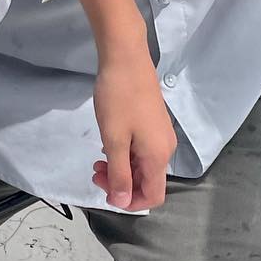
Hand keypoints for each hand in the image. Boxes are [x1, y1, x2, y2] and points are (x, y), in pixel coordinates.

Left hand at [91, 57, 176, 210]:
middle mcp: (165, 148)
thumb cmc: (118, 98)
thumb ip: (119, 173)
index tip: (106, 193)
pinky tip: (107, 144)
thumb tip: (123, 201)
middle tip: (95, 172)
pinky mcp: (153, 122)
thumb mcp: (114, 139)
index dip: (130, 203)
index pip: (153, 196)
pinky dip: (125, 154)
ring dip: (121, 169)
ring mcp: (161, 134)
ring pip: (143, 165)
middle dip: (121, 184)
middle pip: (147, 181)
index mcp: (158, 156)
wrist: (126, 58)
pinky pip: (142, 149)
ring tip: (97, 160)